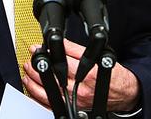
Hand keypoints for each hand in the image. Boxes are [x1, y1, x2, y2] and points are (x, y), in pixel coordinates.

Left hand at [22, 39, 139, 111]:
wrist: (122, 93)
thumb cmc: (112, 74)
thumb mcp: (98, 56)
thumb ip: (76, 49)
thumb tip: (59, 42)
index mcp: (88, 74)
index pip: (62, 62)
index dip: (48, 53)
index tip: (38, 47)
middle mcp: (81, 89)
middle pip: (52, 78)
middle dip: (37, 67)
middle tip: (31, 58)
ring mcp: (75, 101)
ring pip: (48, 92)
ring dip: (34, 82)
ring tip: (27, 71)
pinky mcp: (73, 108)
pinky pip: (51, 105)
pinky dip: (39, 97)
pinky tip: (33, 89)